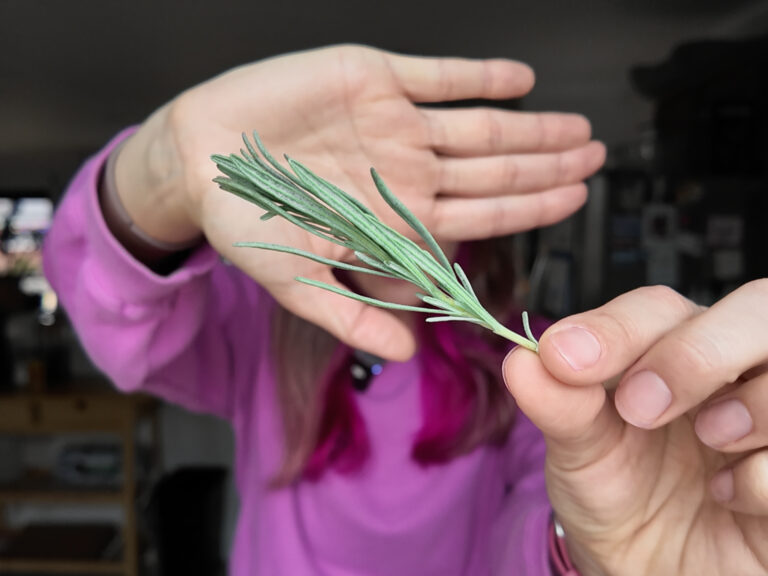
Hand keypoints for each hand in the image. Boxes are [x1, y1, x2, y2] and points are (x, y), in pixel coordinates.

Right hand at [119, 44, 604, 359]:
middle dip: (548, 166)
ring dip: (531, 126)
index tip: (576, 201)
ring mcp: (394, 123)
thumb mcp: (296, 280)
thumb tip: (407, 354)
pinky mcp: (373, 79)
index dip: (531, 208)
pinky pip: (438, 76)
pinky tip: (520, 80)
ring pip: (479, 125)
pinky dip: (479, 77)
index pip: (481, 213)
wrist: (199, 158)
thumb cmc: (245, 221)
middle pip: (495, 168)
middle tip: (597, 161)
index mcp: (396, 215)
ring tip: (577, 127)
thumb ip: (351, 316)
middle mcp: (406, 168)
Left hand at [504, 281, 767, 575]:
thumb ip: (559, 404)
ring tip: (707, 441)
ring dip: (748, 406)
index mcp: (669, 348)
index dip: (616, 329)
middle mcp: (731, 368)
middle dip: (695, 354)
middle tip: (641, 407)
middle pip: (754, 307)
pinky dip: (763, 476)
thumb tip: (521, 361)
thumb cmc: (618, 493)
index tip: (566, 361)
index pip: (657, 308)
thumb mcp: (580, 452)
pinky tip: (728, 497)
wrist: (650, 567)